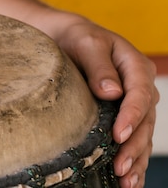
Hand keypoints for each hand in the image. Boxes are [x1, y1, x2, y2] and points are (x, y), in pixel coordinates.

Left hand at [52, 19, 158, 187]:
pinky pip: (133, 139)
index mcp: (136, 66)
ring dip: (136, 159)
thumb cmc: (77, 38)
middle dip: (133, 146)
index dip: (131, 116)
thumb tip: (112, 93)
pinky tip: (130, 180)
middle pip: (144, 120)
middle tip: (121, 167)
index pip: (140, 95)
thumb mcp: (86, 44)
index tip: (118, 135)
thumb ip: (99, 67)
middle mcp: (140, 86)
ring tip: (127, 182)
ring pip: (142, 135)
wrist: (67, 37)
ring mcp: (134, 102)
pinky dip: (133, 159)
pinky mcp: (123, 114)